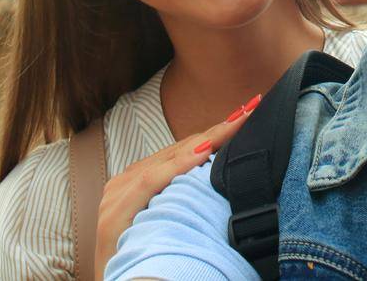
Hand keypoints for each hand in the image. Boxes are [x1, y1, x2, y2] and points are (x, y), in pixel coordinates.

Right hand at [93, 95, 260, 273]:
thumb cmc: (144, 258)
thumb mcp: (164, 222)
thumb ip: (181, 197)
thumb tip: (220, 179)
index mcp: (137, 181)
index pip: (184, 150)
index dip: (216, 133)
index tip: (247, 114)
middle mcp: (125, 182)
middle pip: (181, 149)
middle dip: (219, 128)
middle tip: (251, 108)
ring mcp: (117, 195)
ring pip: (170, 159)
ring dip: (207, 138)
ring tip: (238, 121)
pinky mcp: (115, 213)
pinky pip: (151, 182)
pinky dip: (177, 166)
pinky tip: (203, 152)